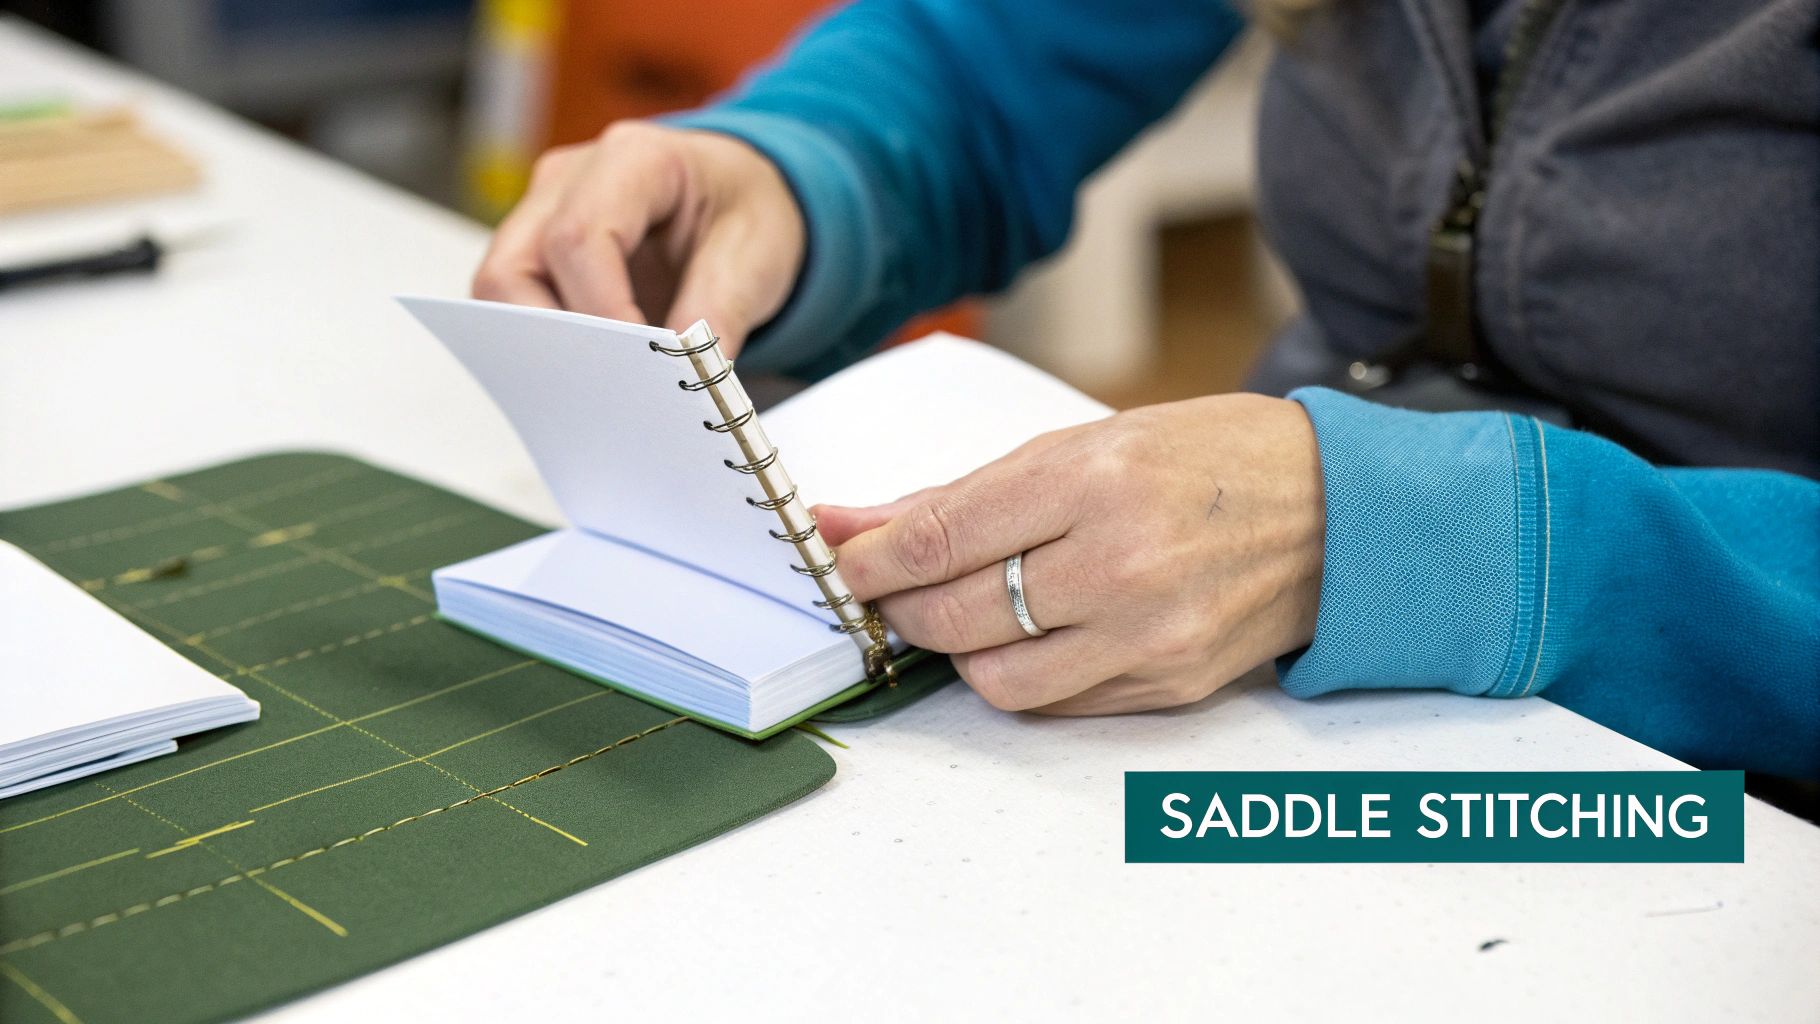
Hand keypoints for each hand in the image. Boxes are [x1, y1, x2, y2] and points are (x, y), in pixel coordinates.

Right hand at [472, 121, 804, 355]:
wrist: (737, 199)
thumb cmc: (743, 209)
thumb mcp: (758, 253)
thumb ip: (721, 310)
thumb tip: (686, 376)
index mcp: (633, 159)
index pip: (579, 237)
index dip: (600, 310)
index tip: (641, 366)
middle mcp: (570, 180)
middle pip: (512, 269)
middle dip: (553, 340)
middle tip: (609, 391)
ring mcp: (543, 215)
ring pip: (498, 293)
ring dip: (543, 349)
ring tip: (603, 388)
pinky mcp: (538, 254)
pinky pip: (517, 308)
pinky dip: (548, 348)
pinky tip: (592, 378)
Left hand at [815, 394, 1325, 714]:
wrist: (1337, 513)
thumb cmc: (1211, 460)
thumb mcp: (1086, 443)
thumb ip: (965, 494)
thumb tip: (857, 525)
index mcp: (1096, 479)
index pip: (942, 539)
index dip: (870, 560)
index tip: (841, 561)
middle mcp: (1123, 562)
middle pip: (957, 615)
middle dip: (904, 608)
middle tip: (895, 590)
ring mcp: (1150, 634)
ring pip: (998, 680)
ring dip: (961, 651)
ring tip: (970, 614)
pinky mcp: (1169, 687)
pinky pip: (1059, 703)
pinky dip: (1025, 673)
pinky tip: (1036, 634)